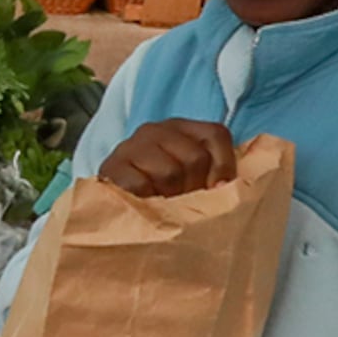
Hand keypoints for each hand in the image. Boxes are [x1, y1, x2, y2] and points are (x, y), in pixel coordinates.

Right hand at [94, 117, 237, 199]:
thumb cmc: (160, 194)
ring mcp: (131, 146)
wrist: (112, 207)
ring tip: (164, 205)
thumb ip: (214, 176)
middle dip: (195, 188)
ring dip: (171, 198)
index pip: (215, 134)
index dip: (224, 166)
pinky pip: (143, 186)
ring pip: (170, 173)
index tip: (217, 190)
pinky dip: (149, 203)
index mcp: (180, 128)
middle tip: (183, 202)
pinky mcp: (112, 167)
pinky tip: (145, 205)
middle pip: (195, 157)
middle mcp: (155, 130)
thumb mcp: (191, 179)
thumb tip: (225, 187)